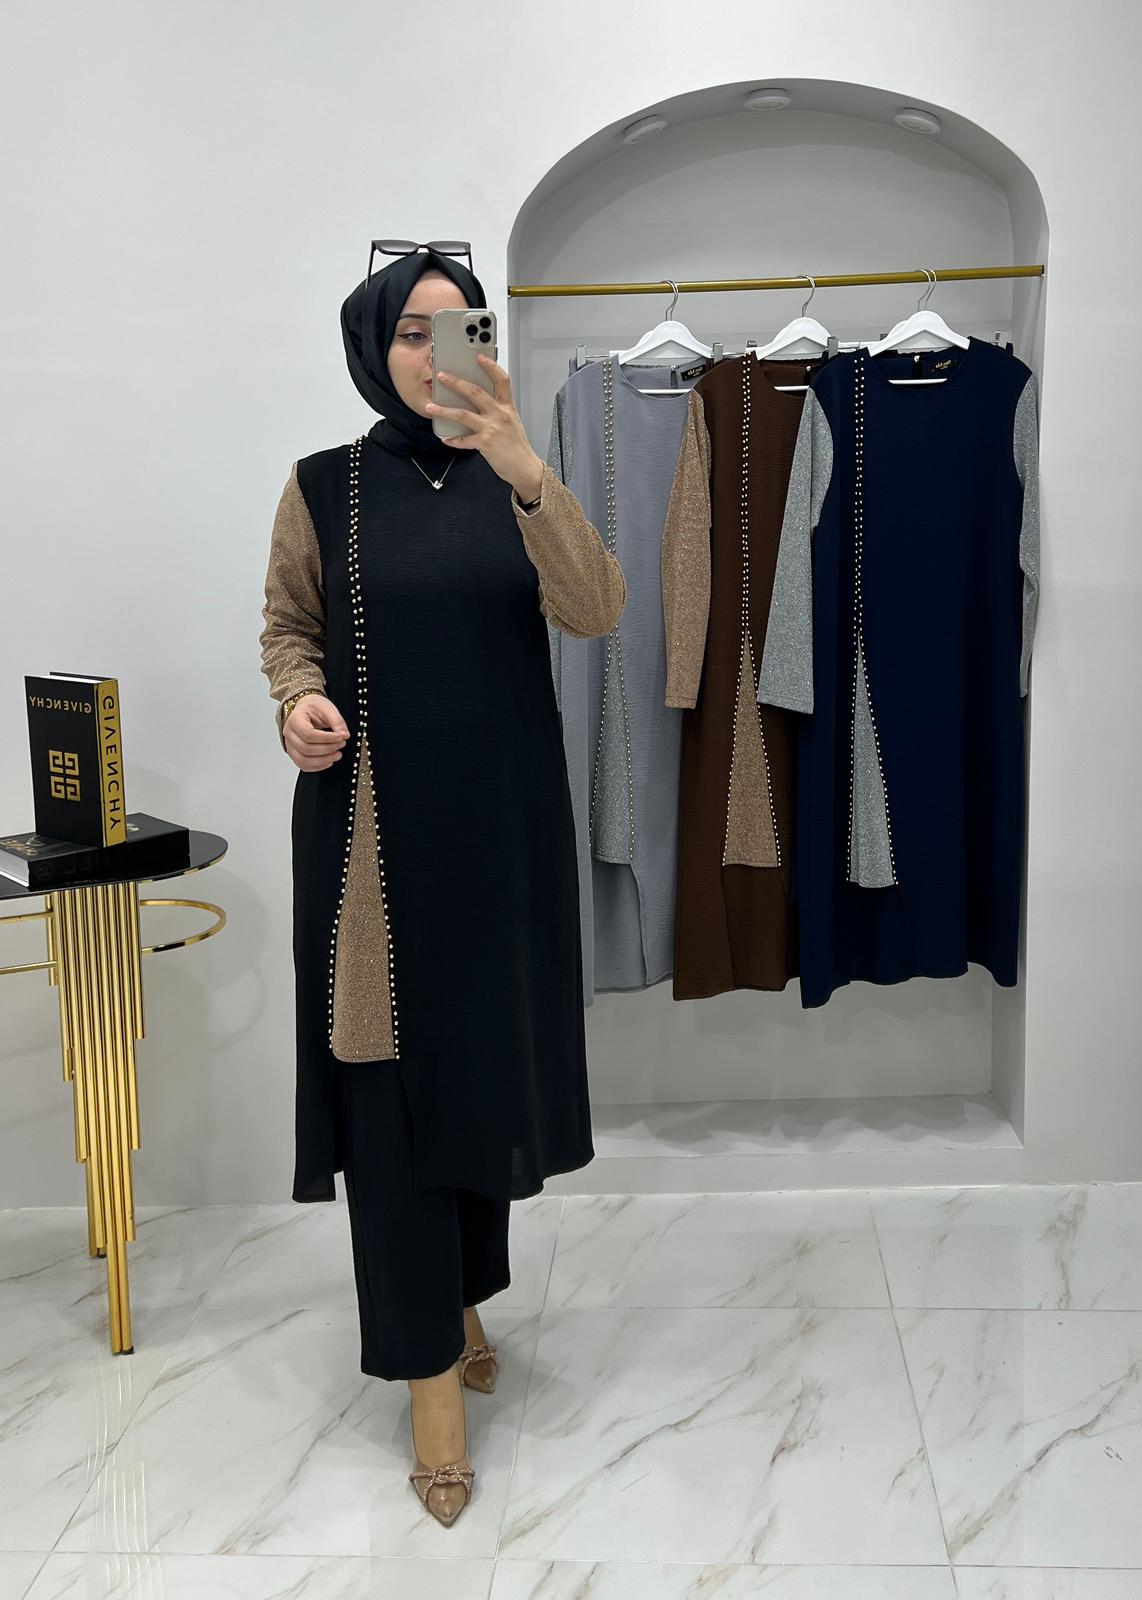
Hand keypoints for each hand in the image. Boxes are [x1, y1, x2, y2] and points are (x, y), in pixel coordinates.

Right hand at [284, 693, 350, 771]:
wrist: (305, 709)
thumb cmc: (314, 708)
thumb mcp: (327, 708)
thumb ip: (337, 721)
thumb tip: (344, 735)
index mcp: (295, 720)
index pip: (309, 735)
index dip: (327, 739)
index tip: (340, 737)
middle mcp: (289, 734)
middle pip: (306, 749)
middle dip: (328, 749)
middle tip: (341, 744)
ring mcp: (290, 745)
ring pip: (304, 760)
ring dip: (323, 760)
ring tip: (337, 754)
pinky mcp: (294, 753)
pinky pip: (303, 766)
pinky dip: (318, 766)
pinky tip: (329, 760)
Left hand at [425, 354, 542, 499]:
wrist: (524, 467)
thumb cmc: (517, 445)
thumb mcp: (512, 421)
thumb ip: (497, 409)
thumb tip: (477, 401)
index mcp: (507, 407)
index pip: (502, 380)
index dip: (491, 366)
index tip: (479, 357)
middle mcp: (499, 414)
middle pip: (475, 392)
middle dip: (456, 382)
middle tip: (442, 376)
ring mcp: (491, 428)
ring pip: (463, 414)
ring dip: (444, 410)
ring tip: (431, 406)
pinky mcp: (484, 443)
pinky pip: (463, 440)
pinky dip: (453, 439)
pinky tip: (445, 438)